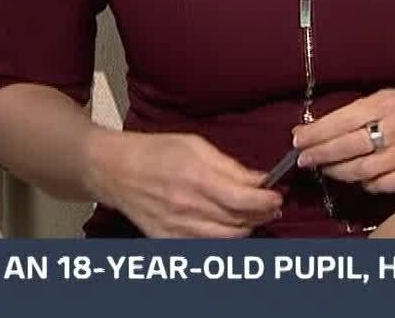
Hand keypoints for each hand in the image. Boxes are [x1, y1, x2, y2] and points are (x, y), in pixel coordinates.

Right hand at [86, 130, 282, 237]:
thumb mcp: (197, 145)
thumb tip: (260, 179)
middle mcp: (189, 208)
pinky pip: (206, 248)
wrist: (117, 171)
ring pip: (227, 240)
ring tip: (253, 216)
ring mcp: (178, 229)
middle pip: (239, 222)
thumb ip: (230, 166)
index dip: (267, 201)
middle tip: (271, 206)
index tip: (276, 196)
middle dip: (262, 215)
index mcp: (197, 179)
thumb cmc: (157, 151)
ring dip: (246, 229)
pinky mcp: (169, 242)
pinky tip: (228, 226)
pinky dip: (222, 240)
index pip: (244, 199)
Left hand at [291, 89, 394, 193]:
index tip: (298, 139)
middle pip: (350, 146)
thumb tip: (318, 128)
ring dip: (338, 172)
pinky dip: (365, 184)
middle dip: (321, 154)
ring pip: (363, 169)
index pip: (343, 120)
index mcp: (385, 103)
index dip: (317, 132)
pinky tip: (356, 178)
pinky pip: (383, 185)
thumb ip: (356, 112)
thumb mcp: (386, 98)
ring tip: (325, 169)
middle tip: (303, 159)